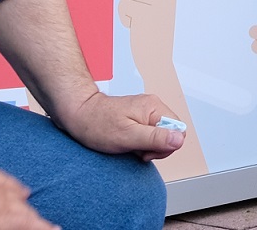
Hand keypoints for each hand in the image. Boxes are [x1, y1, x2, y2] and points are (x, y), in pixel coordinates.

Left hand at [54, 88, 185, 162]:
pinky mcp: (137, 119)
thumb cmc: (97, 124)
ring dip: (146, 147)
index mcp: (153, 107)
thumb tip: (179, 139)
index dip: (165, 146)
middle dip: (155, 148)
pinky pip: (149, 135)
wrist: (77, 115)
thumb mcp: (128, 136)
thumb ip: (155, 138)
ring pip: (159, 137)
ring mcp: (145, 113)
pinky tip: (127, 143)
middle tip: (135, 149)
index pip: (178, 130)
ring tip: (128, 145)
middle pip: (170, 134)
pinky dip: (139, 144)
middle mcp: (152, 107)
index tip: (147, 150)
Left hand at [117, 0, 177, 86]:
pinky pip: (124, 5)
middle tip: (141, 18)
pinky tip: (131, 26)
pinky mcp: (143, 12)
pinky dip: (123, 16)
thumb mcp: (159, 12)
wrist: (157, 62)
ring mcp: (156, 4)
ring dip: (127, 9)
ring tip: (137, 23)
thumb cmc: (156, 37)